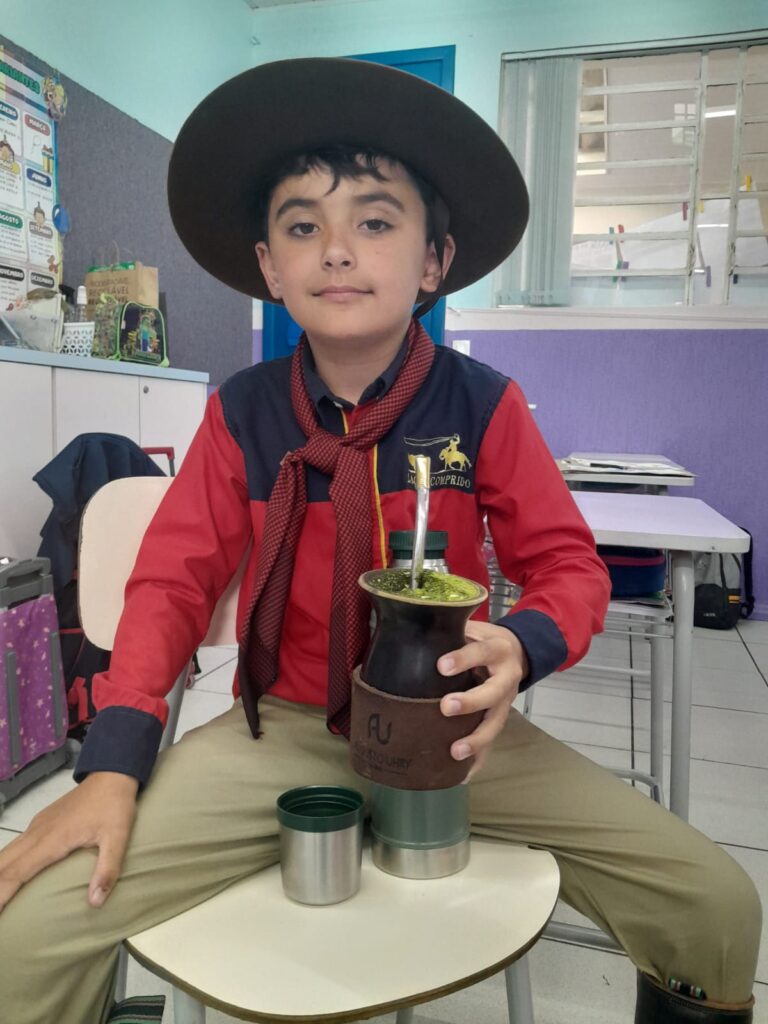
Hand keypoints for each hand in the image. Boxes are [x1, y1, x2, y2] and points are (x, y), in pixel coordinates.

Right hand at [0, 771, 138, 912]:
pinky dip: (5, 862)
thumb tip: (95, 902)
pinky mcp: (41, 822)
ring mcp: (37, 826)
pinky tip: (7, 872)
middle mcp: (37, 834)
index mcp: (51, 841)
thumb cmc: (114, 806)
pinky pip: (16, 845)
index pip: (15, 873)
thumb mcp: (118, 838)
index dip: (0, 895)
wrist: (112, 774)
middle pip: (4, 864)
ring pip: (6, 852)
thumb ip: (107, 869)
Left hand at [438, 621, 528, 779]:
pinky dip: (479, 760)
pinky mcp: (500, 718)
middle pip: (494, 692)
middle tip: (446, 707)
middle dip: (471, 702)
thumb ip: (448, 629)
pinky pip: (492, 743)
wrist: (519, 649)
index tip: (441, 665)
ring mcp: (506, 701)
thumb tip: (405, 631)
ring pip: (495, 723)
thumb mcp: (472, 627)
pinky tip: (462, 776)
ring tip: (455, 753)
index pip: (481, 651)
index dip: (463, 658)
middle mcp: (506, 676)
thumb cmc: (482, 637)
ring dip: (477, 740)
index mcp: (497, 648)